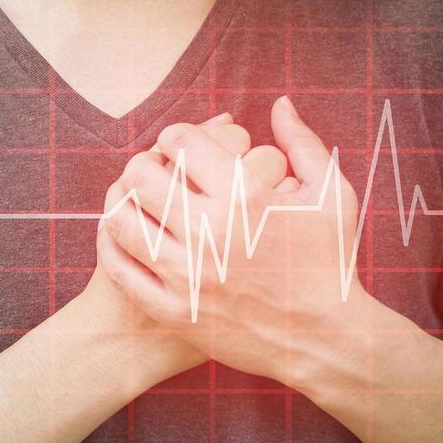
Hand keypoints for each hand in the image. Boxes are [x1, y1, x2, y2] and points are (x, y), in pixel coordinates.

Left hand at [98, 95, 373, 385]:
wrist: (324, 340)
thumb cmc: (330, 263)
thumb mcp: (331, 196)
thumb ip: (302, 144)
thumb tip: (279, 103)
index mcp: (245, 197)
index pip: (181, 142)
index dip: (174, 135)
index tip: (179, 144)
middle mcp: (210, 233)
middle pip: (141, 176)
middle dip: (141, 163)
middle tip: (149, 169)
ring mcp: (187, 275)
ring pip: (122, 221)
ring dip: (119, 202)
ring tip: (132, 200)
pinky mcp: (174, 311)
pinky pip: (121, 271)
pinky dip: (111, 247)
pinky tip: (120, 236)